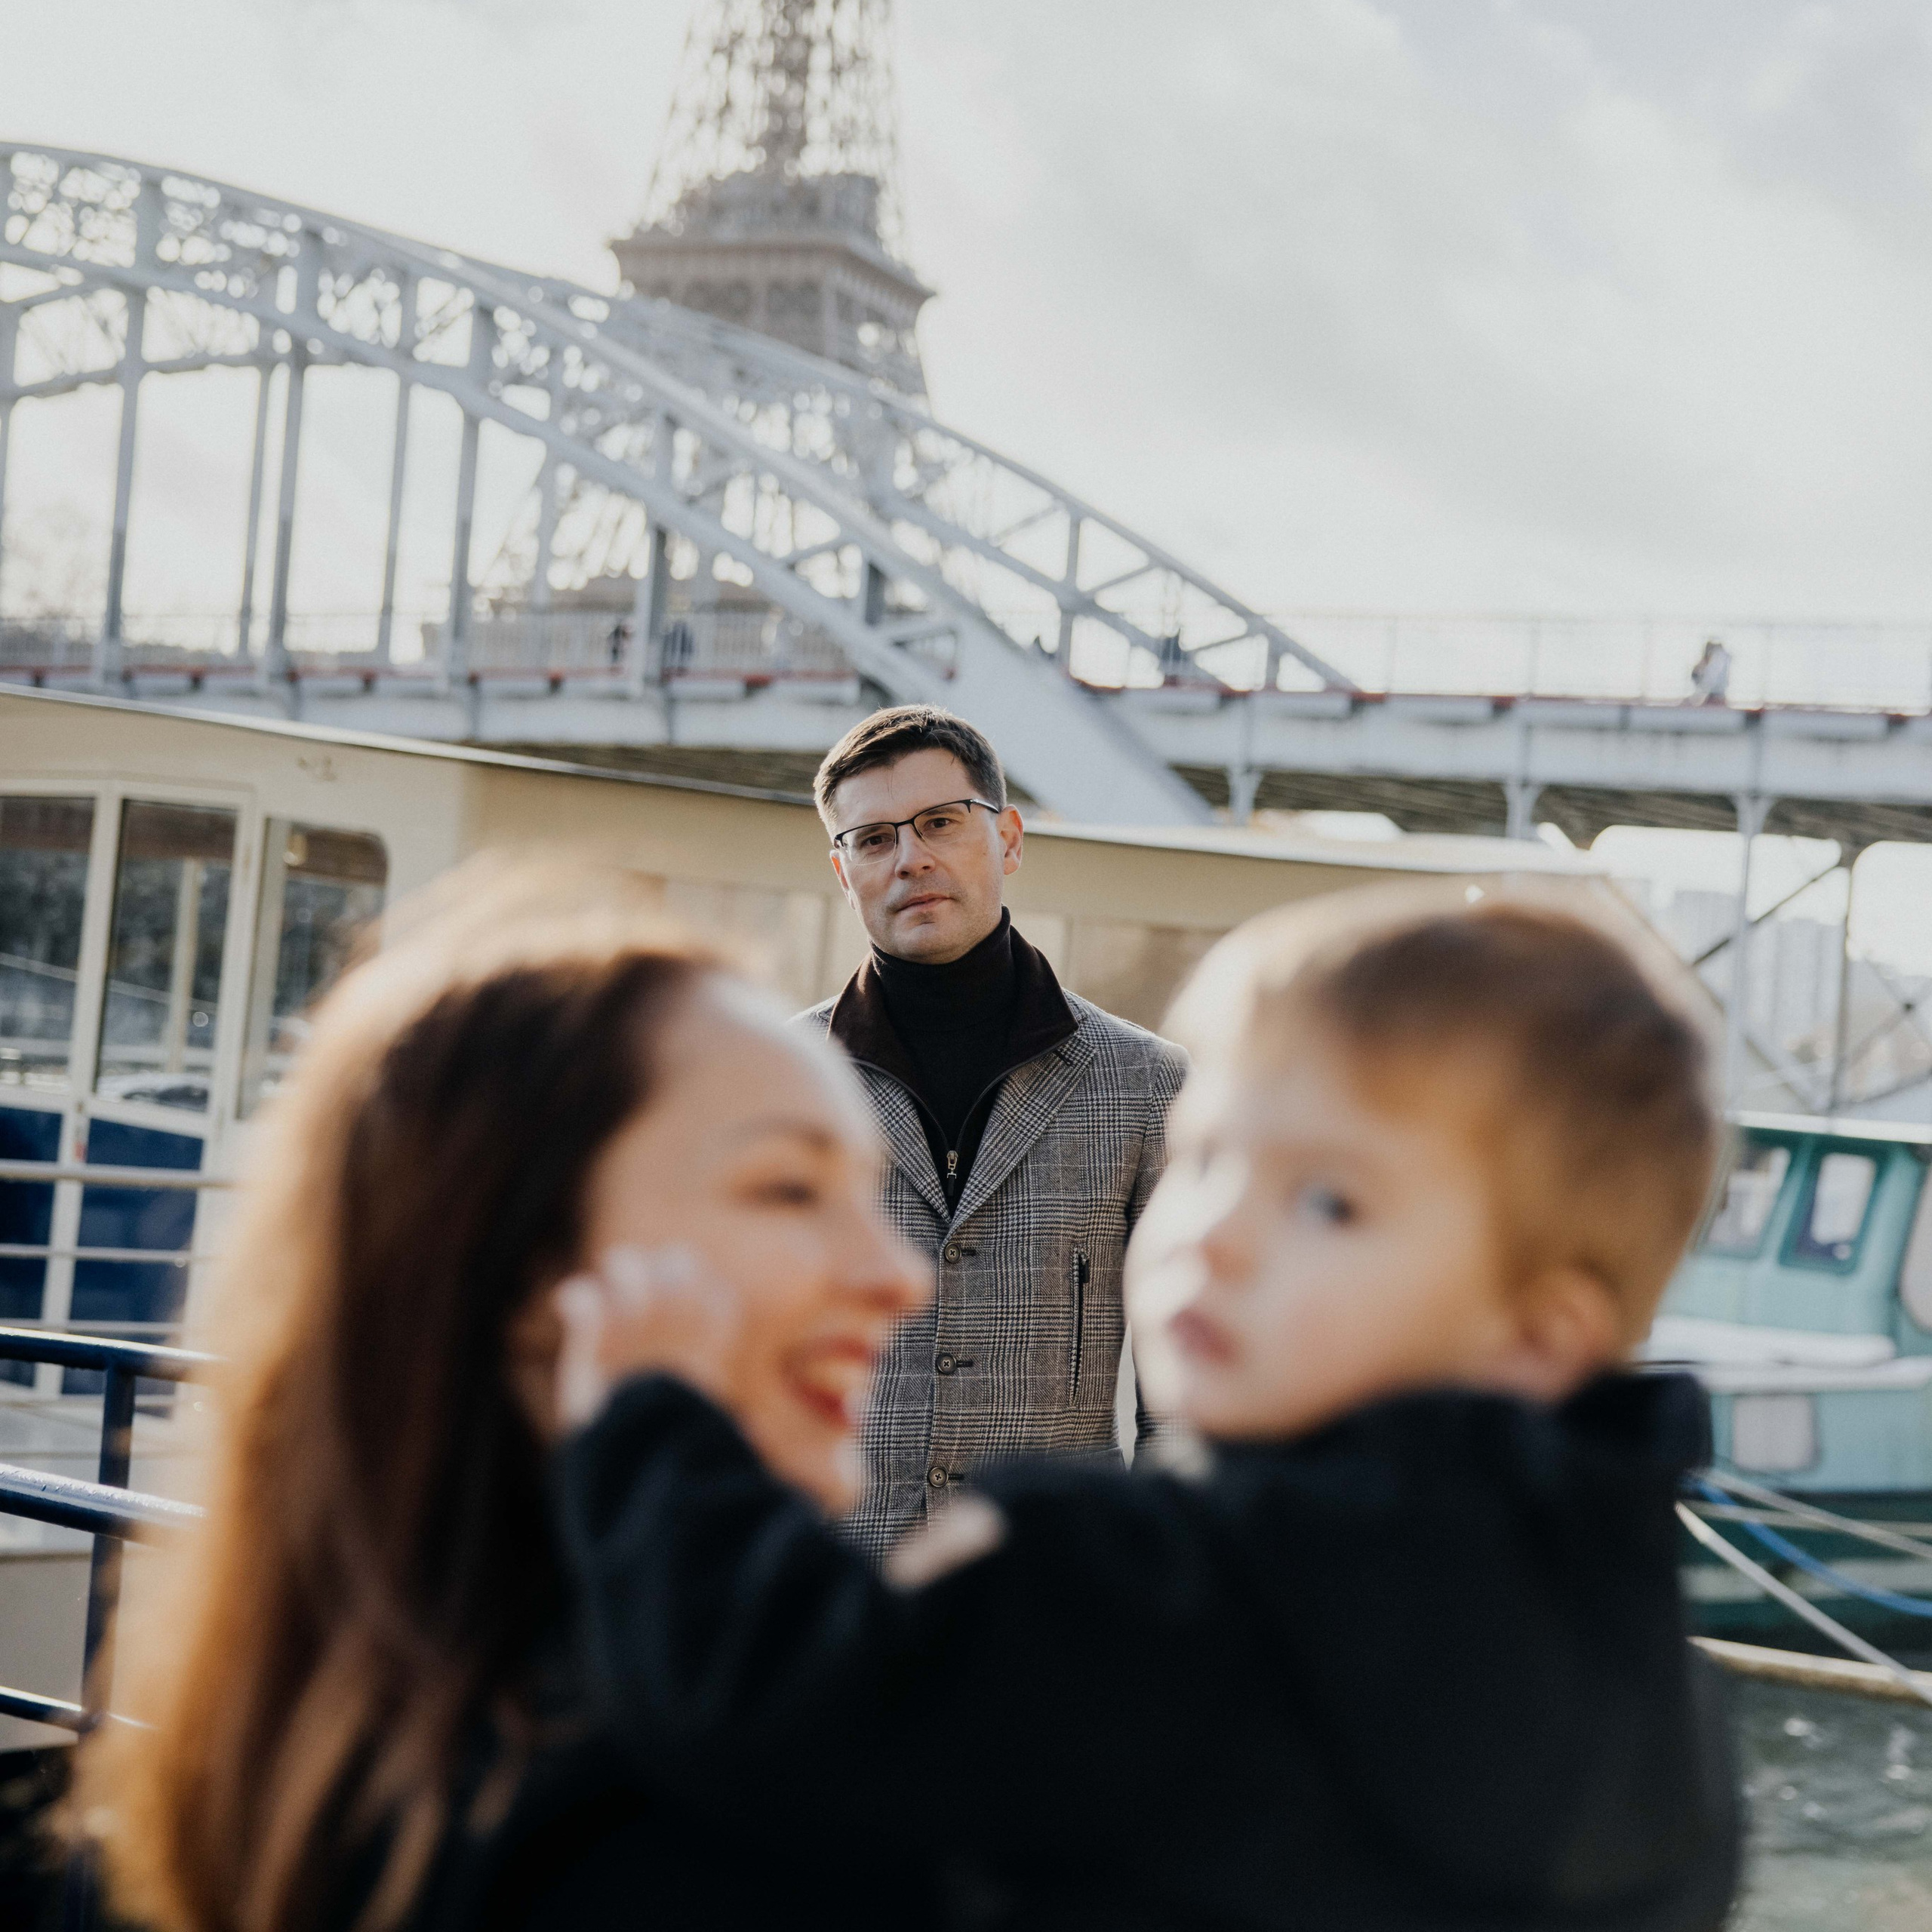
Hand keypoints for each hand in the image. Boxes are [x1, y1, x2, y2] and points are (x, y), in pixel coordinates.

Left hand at [552, 1244, 741, 1429]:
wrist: (663, 1440)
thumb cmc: (700, 1434)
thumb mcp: (733, 1412)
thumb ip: (740, 1399)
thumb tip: (752, 1428)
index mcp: (725, 1316)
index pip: (711, 1283)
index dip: (693, 1297)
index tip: (681, 1316)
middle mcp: (686, 1299)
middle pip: (675, 1259)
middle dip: (658, 1273)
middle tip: (640, 1293)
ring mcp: (641, 1303)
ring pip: (625, 1263)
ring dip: (615, 1279)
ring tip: (602, 1295)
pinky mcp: (599, 1318)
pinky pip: (582, 1291)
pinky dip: (573, 1300)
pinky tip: (567, 1306)